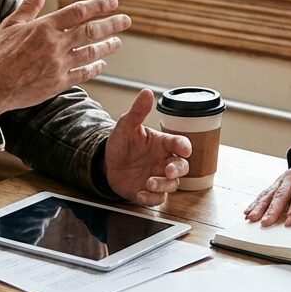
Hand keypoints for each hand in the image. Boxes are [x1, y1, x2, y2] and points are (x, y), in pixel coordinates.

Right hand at [0, 0, 129, 122]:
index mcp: (44, 27)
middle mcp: (54, 45)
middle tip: (126, 20)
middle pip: (91, 31)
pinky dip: (94, 68)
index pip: (78, 11)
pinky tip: (102, 63)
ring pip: (91, 52)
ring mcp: (58, 65)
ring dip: (107, 46)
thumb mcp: (11, 24)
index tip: (113, 2)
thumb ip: (29, 5)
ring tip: (117, 41)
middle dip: (112, 24)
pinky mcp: (58, 83)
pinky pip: (83, 74)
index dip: (99, 5)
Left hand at [104, 89, 190, 205]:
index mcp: (162, 144)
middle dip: (178, 169)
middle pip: (182, 167)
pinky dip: (151, 198)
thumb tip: (146, 92)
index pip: (179, 143)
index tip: (184, 149)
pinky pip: (157, 199)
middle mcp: (164, 161)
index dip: (184, 146)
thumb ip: (137, 111)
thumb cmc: (121, 144)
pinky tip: (141, 193)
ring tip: (149, 182)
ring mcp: (158, 177)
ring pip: (172, 184)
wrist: (106, 164)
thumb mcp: (125, 126)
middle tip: (168, 170)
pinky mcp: (149, 192)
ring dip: (163, 185)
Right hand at [244, 148, 290, 227]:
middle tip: (265, 223)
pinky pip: (265, 192)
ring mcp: (283, 179)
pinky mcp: (277, 182)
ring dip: (259, 206)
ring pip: (269, 194)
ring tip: (251, 218)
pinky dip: (256, 202)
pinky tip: (248, 211)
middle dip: (272, 210)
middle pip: (281, 195)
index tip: (289, 222)